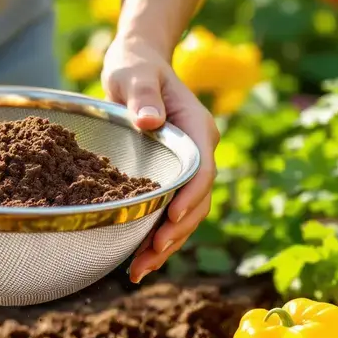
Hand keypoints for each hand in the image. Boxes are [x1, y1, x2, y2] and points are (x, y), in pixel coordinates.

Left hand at [101, 37, 217, 282]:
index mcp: (198, 129)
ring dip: (167, 244)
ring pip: (187, 215)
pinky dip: (157, 238)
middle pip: (198, 201)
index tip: (171, 219)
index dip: (190, 197)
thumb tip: (150, 122)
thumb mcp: (134, 74)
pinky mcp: (172, 180)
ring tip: (139, 270)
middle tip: (149, 257)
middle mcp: (200, 153)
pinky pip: (171, 214)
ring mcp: (188, 169)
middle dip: (177, 232)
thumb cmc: (135, 67)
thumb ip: (142, 94)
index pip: (203, 170)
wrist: (138, 67)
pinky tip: (136, 262)